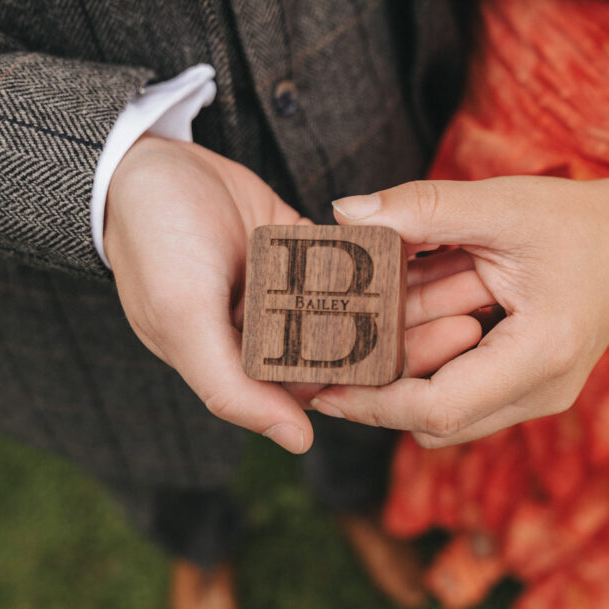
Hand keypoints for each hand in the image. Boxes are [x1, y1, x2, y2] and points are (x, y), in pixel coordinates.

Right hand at [103, 136, 482, 452]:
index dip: (386, 374)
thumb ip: (231, 389)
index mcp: (247, 362)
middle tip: (469, 318)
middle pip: (351, 342)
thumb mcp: (183, 321)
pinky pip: (344, 256)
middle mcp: (270, 333)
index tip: (445, 357)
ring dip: (403, 295)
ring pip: (355, 300)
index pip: (327, 382)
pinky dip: (380, 254)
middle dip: (408, 334)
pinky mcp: (294, 246)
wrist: (139, 167)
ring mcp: (285, 288)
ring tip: (462, 285)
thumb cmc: (153, 247)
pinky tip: (430, 250)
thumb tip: (300, 441)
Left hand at [310, 175, 608, 446]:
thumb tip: (344, 212)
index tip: (322, 387)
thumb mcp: (502, 204)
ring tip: (360, 338)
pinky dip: (427, 369)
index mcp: (539, 355)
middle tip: (324, 365)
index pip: (438, 409)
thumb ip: (423, 207)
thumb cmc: (580, 222)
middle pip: (435, 423)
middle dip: (377, 397)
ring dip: (401, 380)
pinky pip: (463, 398)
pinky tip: (405, 325)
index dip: (373, 404)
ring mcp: (537, 397)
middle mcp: (540, 392)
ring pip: (444, 416)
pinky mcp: (528, 390)